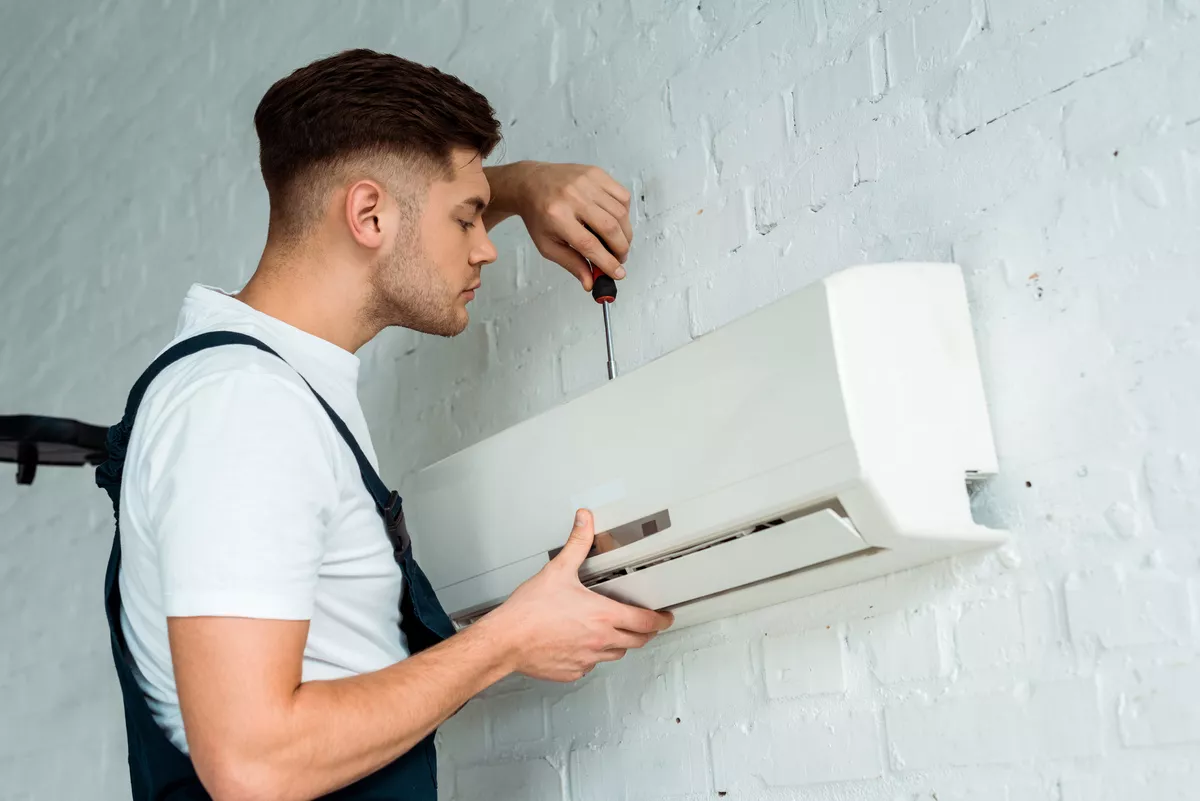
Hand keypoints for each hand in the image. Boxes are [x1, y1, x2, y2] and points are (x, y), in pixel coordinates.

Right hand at [479, 509, 673, 681]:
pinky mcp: (572, 671)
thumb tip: (585, 521)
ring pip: (615, 654)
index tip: (666, 617)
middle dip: (645, 633)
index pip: (645, 622)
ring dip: (620, 644)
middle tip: (646, 625)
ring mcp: (587, 659)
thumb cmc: (529, 611)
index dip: (661, 620)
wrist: (505, 640)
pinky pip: (591, 665)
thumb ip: (577, 544)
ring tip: (613, 632)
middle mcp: (600, 640)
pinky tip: (582, 644)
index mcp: (602, 616)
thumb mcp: (557, 570)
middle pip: (637, 641)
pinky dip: (592, 656)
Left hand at [488, 162, 633, 290]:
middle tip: (620, 259)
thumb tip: (591, 282)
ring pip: (620, 213)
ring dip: (625, 233)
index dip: (607, 262)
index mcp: (557, 216)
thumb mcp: (547, 245)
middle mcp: (573, 196)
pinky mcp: (596, 173)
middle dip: (621, 249)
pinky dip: (625, 213)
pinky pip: (622, 196)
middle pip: (609, 228)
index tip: (618, 273)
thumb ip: (571, 264)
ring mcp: (586, 182)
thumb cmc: (538, 215)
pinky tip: (616, 222)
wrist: (531, 183)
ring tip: (619, 243)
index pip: (589, 245)